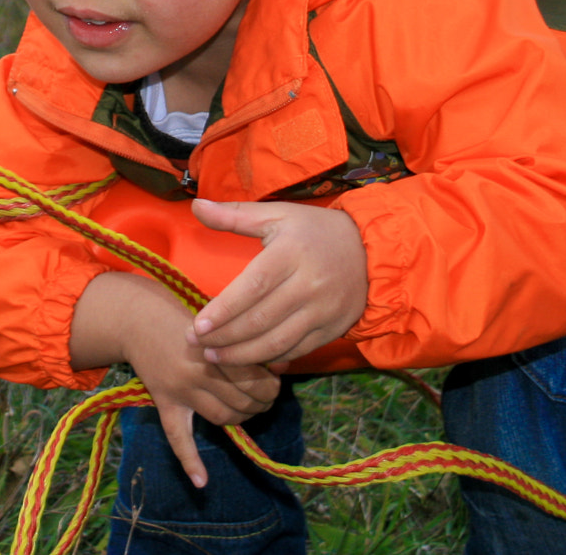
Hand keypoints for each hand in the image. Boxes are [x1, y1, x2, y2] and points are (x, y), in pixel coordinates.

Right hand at [70, 272, 279, 486]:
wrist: (139, 321)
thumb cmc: (187, 319)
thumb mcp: (218, 323)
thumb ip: (246, 343)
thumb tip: (282, 366)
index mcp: (214, 350)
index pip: (253, 379)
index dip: (270, 385)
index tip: (276, 382)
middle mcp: (197, 373)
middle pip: (241, 401)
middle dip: (261, 403)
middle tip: (267, 398)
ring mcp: (179, 392)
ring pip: (221, 418)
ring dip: (242, 419)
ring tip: (250, 411)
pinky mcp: (165, 404)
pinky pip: (177, 437)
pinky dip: (190, 461)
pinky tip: (202, 481)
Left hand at [187, 199, 368, 367]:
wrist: (369, 251)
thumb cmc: (314, 231)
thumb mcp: (277, 215)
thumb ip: (235, 215)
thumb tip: (196, 206)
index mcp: (291, 253)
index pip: (253, 286)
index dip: (224, 309)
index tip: (198, 325)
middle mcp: (308, 284)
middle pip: (261, 319)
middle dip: (224, 336)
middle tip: (196, 343)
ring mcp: (322, 310)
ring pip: (277, 341)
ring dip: (242, 355)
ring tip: (214, 357)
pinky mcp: (331, 329)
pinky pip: (296, 350)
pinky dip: (270, 358)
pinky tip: (247, 359)